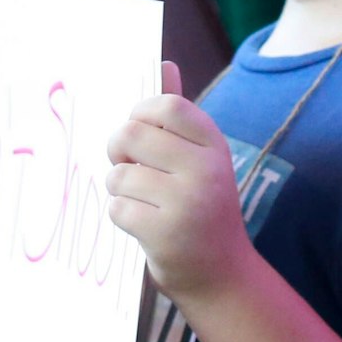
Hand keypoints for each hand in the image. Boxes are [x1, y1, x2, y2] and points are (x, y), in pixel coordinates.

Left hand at [106, 62, 251, 304]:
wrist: (223, 277)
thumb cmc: (203, 210)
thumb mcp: (199, 161)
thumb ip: (178, 117)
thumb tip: (163, 64)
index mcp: (214, 147)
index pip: (165, 105)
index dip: (141, 115)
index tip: (143, 137)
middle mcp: (206, 172)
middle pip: (130, 134)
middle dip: (119, 152)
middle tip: (131, 168)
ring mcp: (187, 204)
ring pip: (119, 175)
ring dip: (121, 190)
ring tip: (145, 205)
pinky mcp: (166, 234)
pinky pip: (118, 208)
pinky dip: (123, 218)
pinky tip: (145, 227)